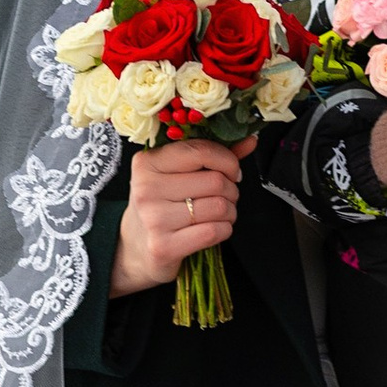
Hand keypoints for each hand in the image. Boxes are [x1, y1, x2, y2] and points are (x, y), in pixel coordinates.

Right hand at [109, 137, 248, 296]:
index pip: (200, 151)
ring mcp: (154, 218)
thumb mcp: (177, 175)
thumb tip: (250, 140)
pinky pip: (213, 231)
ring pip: (218, 206)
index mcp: (147, 163)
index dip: (227, 160)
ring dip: (230, 211)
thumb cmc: (161, 205)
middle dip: (231, 190)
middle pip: (215, 181)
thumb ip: (212, 155)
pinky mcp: (163, 246)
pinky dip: (224, 229)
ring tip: (219, 213)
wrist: (136, 247)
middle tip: (224, 196)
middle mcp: (147, 188)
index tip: (232, 170)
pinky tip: (214, 228)